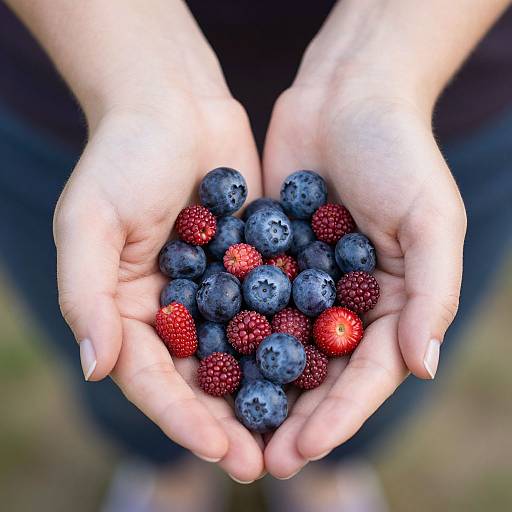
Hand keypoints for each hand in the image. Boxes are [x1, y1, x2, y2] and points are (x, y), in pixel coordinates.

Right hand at [53, 91, 264, 481]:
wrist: (174, 105)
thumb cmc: (122, 158)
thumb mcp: (89, 224)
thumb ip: (86, 296)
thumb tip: (95, 366)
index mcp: (129, 309)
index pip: (154, 378)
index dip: (183, 417)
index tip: (221, 448)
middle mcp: (174, 308)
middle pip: (202, 378)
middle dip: (231, 421)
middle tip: (266, 461)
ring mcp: (217, 289)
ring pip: (244, 353)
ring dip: (268, 393)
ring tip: (300, 431)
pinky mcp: (253, 265)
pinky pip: (273, 309)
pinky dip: (291, 337)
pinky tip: (321, 365)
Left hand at [262, 78, 465, 476]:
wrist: (346, 96)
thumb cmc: (399, 153)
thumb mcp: (431, 221)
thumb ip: (431, 294)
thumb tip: (421, 368)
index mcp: (391, 302)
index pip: (365, 373)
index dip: (339, 415)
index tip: (305, 448)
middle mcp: (346, 301)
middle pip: (317, 372)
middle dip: (292, 416)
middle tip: (260, 458)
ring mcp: (303, 282)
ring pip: (277, 347)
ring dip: (254, 389)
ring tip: (226, 428)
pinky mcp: (266, 257)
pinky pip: (247, 302)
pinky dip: (228, 333)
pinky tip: (203, 363)